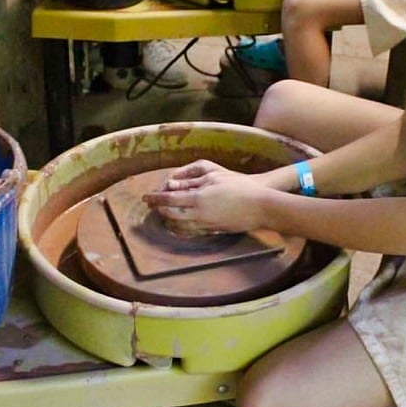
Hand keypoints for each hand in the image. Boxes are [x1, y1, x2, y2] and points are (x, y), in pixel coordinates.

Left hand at [142, 160, 269, 233]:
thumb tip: (173, 184)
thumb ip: (192, 180)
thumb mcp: (214, 176)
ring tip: (163, 213)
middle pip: (170, 215)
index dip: (155, 198)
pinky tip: (179, 222)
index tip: (145, 197)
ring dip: (168, 219)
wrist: (260, 206)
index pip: (168, 200)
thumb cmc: (239, 187)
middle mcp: (198, 214)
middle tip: (152, 204)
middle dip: (159, 209)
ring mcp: (205, 224)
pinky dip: (180, 226)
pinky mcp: (213, 230)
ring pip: (179, 225)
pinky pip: (190, 230)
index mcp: (198, 198)